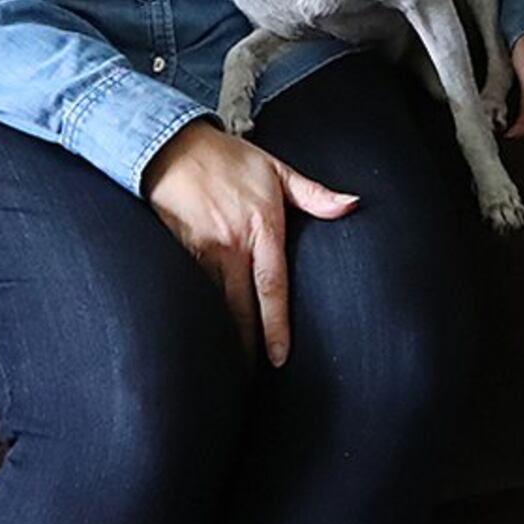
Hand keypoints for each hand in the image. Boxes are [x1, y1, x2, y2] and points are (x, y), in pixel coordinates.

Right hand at [140, 121, 358, 366]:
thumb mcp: (276, 170)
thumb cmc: (227, 158)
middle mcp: (231, 244)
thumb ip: (314, 194)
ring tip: (229, 364)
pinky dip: (198, 312)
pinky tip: (203, 331)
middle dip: (246, 345)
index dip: (275, 327)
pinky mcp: (177, 250)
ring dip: (222, 333)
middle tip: (252, 378)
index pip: (272, 289)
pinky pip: (191, 290)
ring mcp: (201, 250)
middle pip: (240, 308)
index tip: (278, 358)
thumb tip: (353, 204)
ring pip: (214, 303)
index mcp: (261, 228)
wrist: (170, 145)